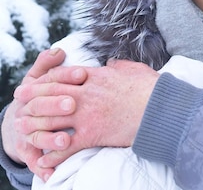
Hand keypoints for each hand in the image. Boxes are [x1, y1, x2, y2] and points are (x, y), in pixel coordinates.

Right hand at [2, 48, 69, 179]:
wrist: (18, 123)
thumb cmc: (40, 98)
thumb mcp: (42, 80)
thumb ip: (49, 65)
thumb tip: (57, 50)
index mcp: (33, 91)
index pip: (48, 81)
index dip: (64, 76)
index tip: (83, 74)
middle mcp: (26, 111)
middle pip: (39, 107)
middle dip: (55, 104)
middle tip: (73, 104)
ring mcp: (26, 132)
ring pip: (36, 135)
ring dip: (51, 138)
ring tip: (67, 139)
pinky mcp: (27, 151)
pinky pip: (35, 160)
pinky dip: (43, 167)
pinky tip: (53, 173)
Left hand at [14, 59, 158, 172]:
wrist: (162, 108)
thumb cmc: (152, 88)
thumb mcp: (134, 69)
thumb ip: (119, 65)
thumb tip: (112, 64)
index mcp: (96, 76)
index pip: (61, 76)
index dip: (44, 80)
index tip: (34, 83)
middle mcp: (87, 93)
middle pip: (50, 95)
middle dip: (32, 100)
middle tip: (20, 104)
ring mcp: (88, 114)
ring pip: (51, 119)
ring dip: (36, 126)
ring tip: (26, 131)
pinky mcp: (93, 133)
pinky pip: (66, 146)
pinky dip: (53, 154)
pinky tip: (45, 159)